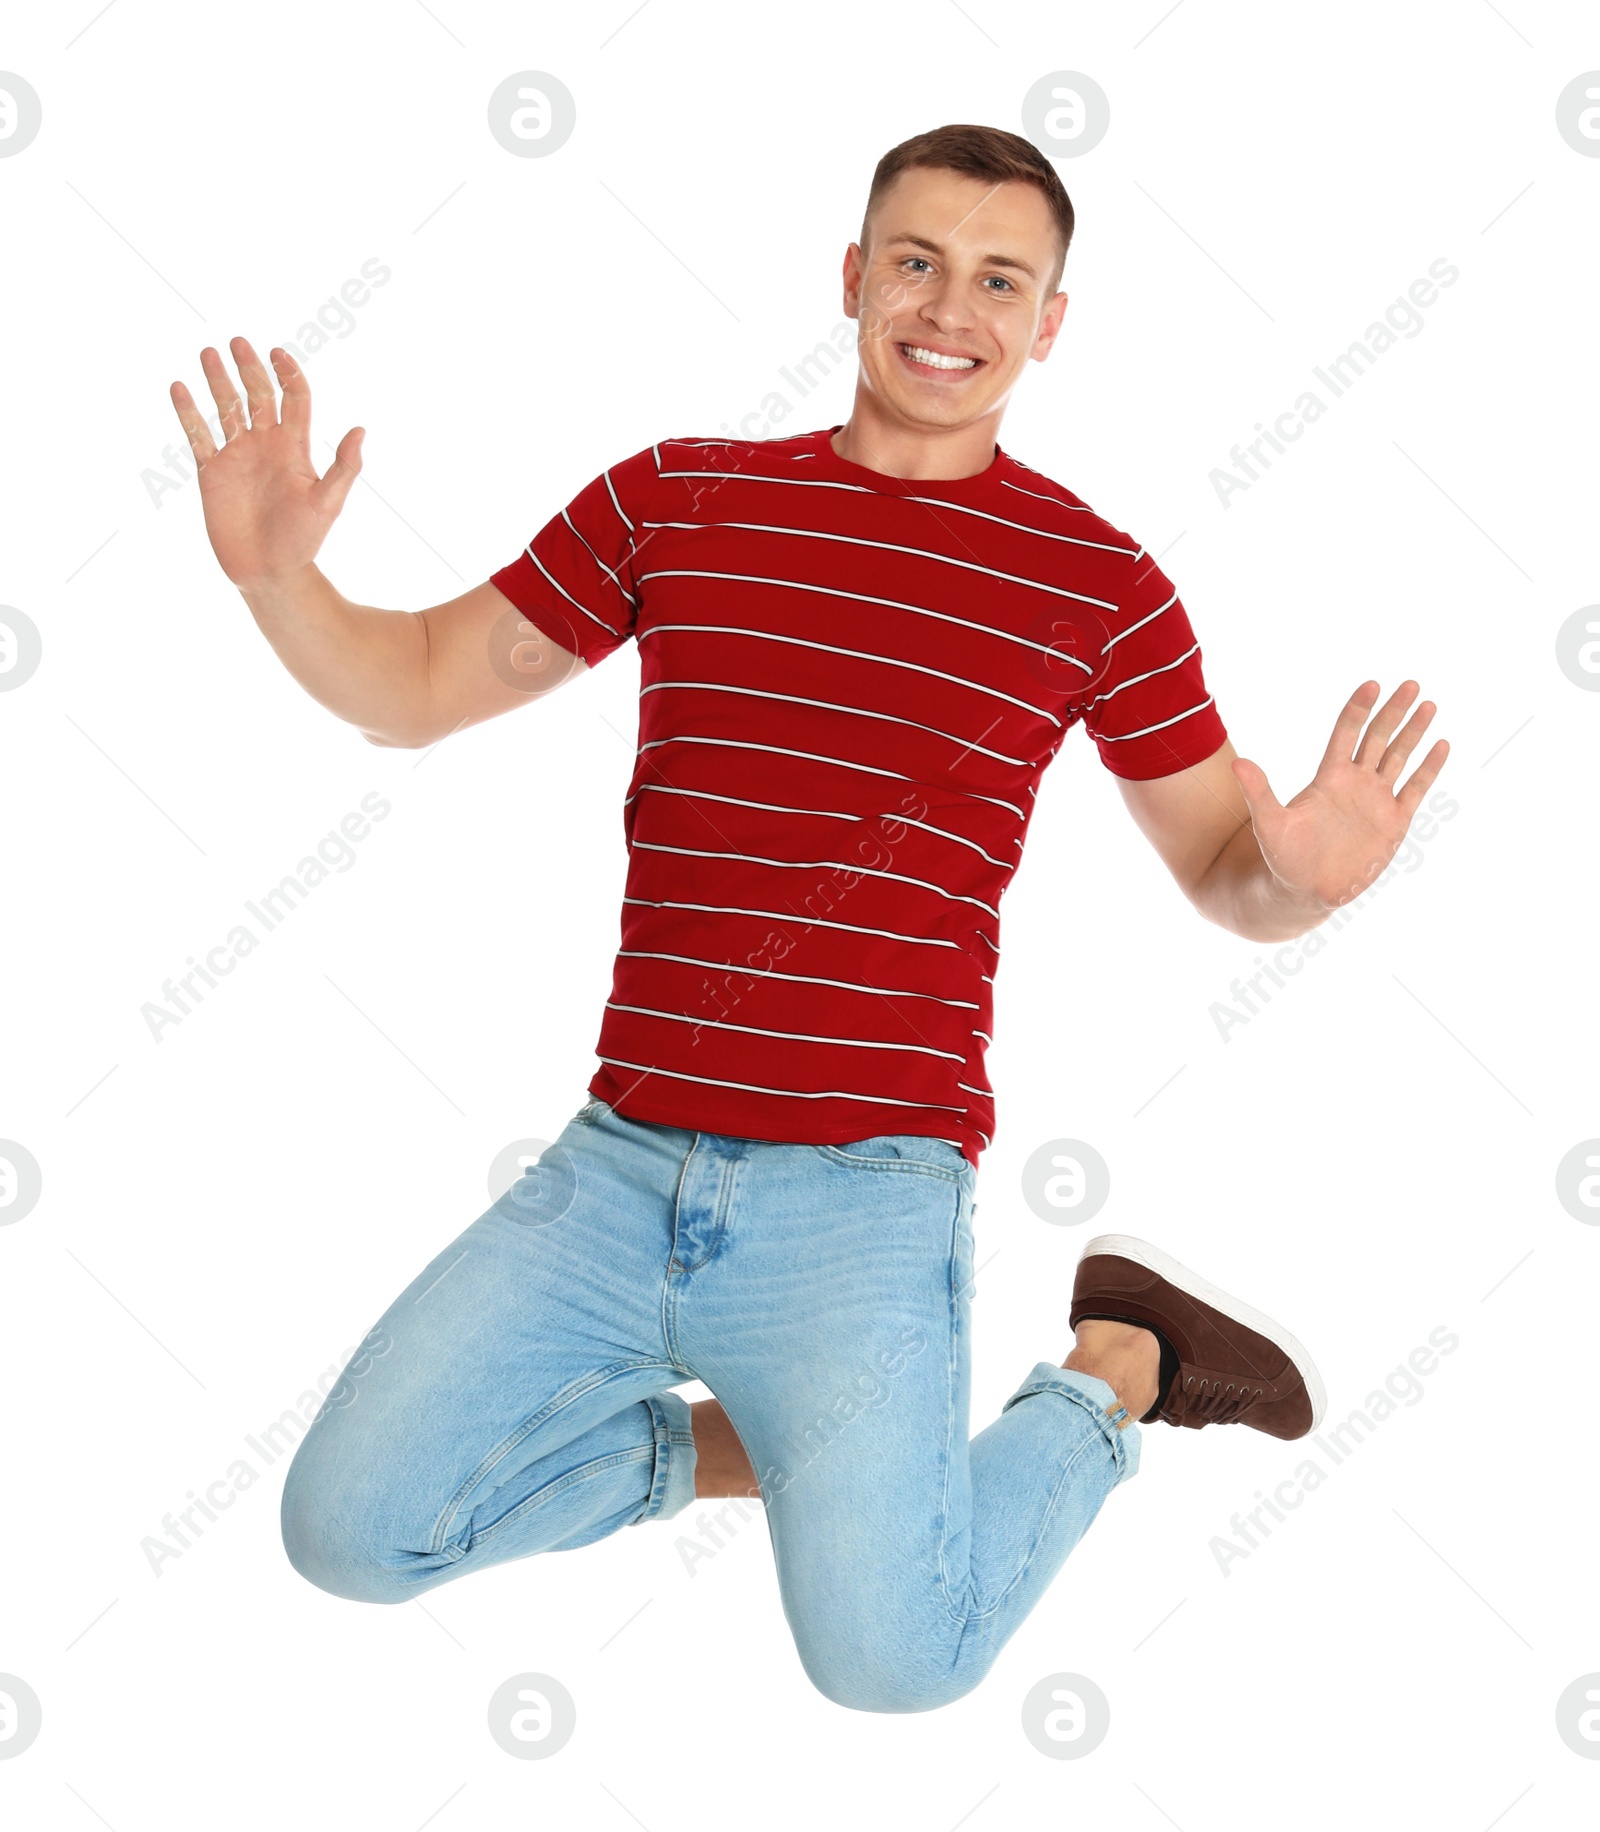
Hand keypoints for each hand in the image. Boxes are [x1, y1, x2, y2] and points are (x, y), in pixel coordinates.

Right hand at [169, 337, 363, 589]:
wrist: (270, 571)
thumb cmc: (304, 540)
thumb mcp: (328, 503)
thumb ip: (343, 467)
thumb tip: (360, 429)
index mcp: (295, 447)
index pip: (294, 398)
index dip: (288, 374)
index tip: (278, 353)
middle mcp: (265, 445)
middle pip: (258, 395)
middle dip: (249, 368)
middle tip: (238, 343)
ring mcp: (237, 456)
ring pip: (226, 408)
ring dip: (218, 381)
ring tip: (208, 354)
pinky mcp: (212, 471)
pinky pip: (198, 435)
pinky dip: (188, 413)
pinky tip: (179, 388)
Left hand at [1230, 681, 1448, 910]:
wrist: (1307, 891)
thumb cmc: (1285, 858)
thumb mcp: (1269, 824)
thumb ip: (1259, 792)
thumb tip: (1236, 763)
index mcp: (1328, 778)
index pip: (1346, 733)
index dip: (1358, 709)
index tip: (1371, 684)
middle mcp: (1355, 782)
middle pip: (1377, 738)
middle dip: (1393, 712)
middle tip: (1410, 685)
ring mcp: (1377, 800)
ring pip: (1399, 757)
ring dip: (1414, 732)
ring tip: (1428, 705)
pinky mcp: (1394, 822)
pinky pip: (1415, 789)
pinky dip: (1428, 768)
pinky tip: (1441, 745)